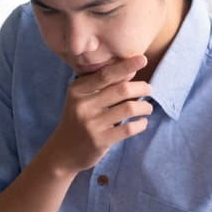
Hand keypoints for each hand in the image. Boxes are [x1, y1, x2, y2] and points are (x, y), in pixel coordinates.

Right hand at [38, 56, 152, 173]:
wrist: (63, 152)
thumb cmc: (78, 121)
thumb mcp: (82, 99)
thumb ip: (102, 85)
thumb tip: (131, 71)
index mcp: (77, 90)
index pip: (106, 74)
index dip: (126, 66)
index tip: (142, 59)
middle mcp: (82, 105)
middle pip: (122, 90)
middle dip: (142, 88)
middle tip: (148, 90)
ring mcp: (91, 124)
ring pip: (129, 108)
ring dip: (144, 106)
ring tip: (147, 108)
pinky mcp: (99, 141)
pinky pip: (129, 128)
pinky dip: (141, 124)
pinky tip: (141, 122)